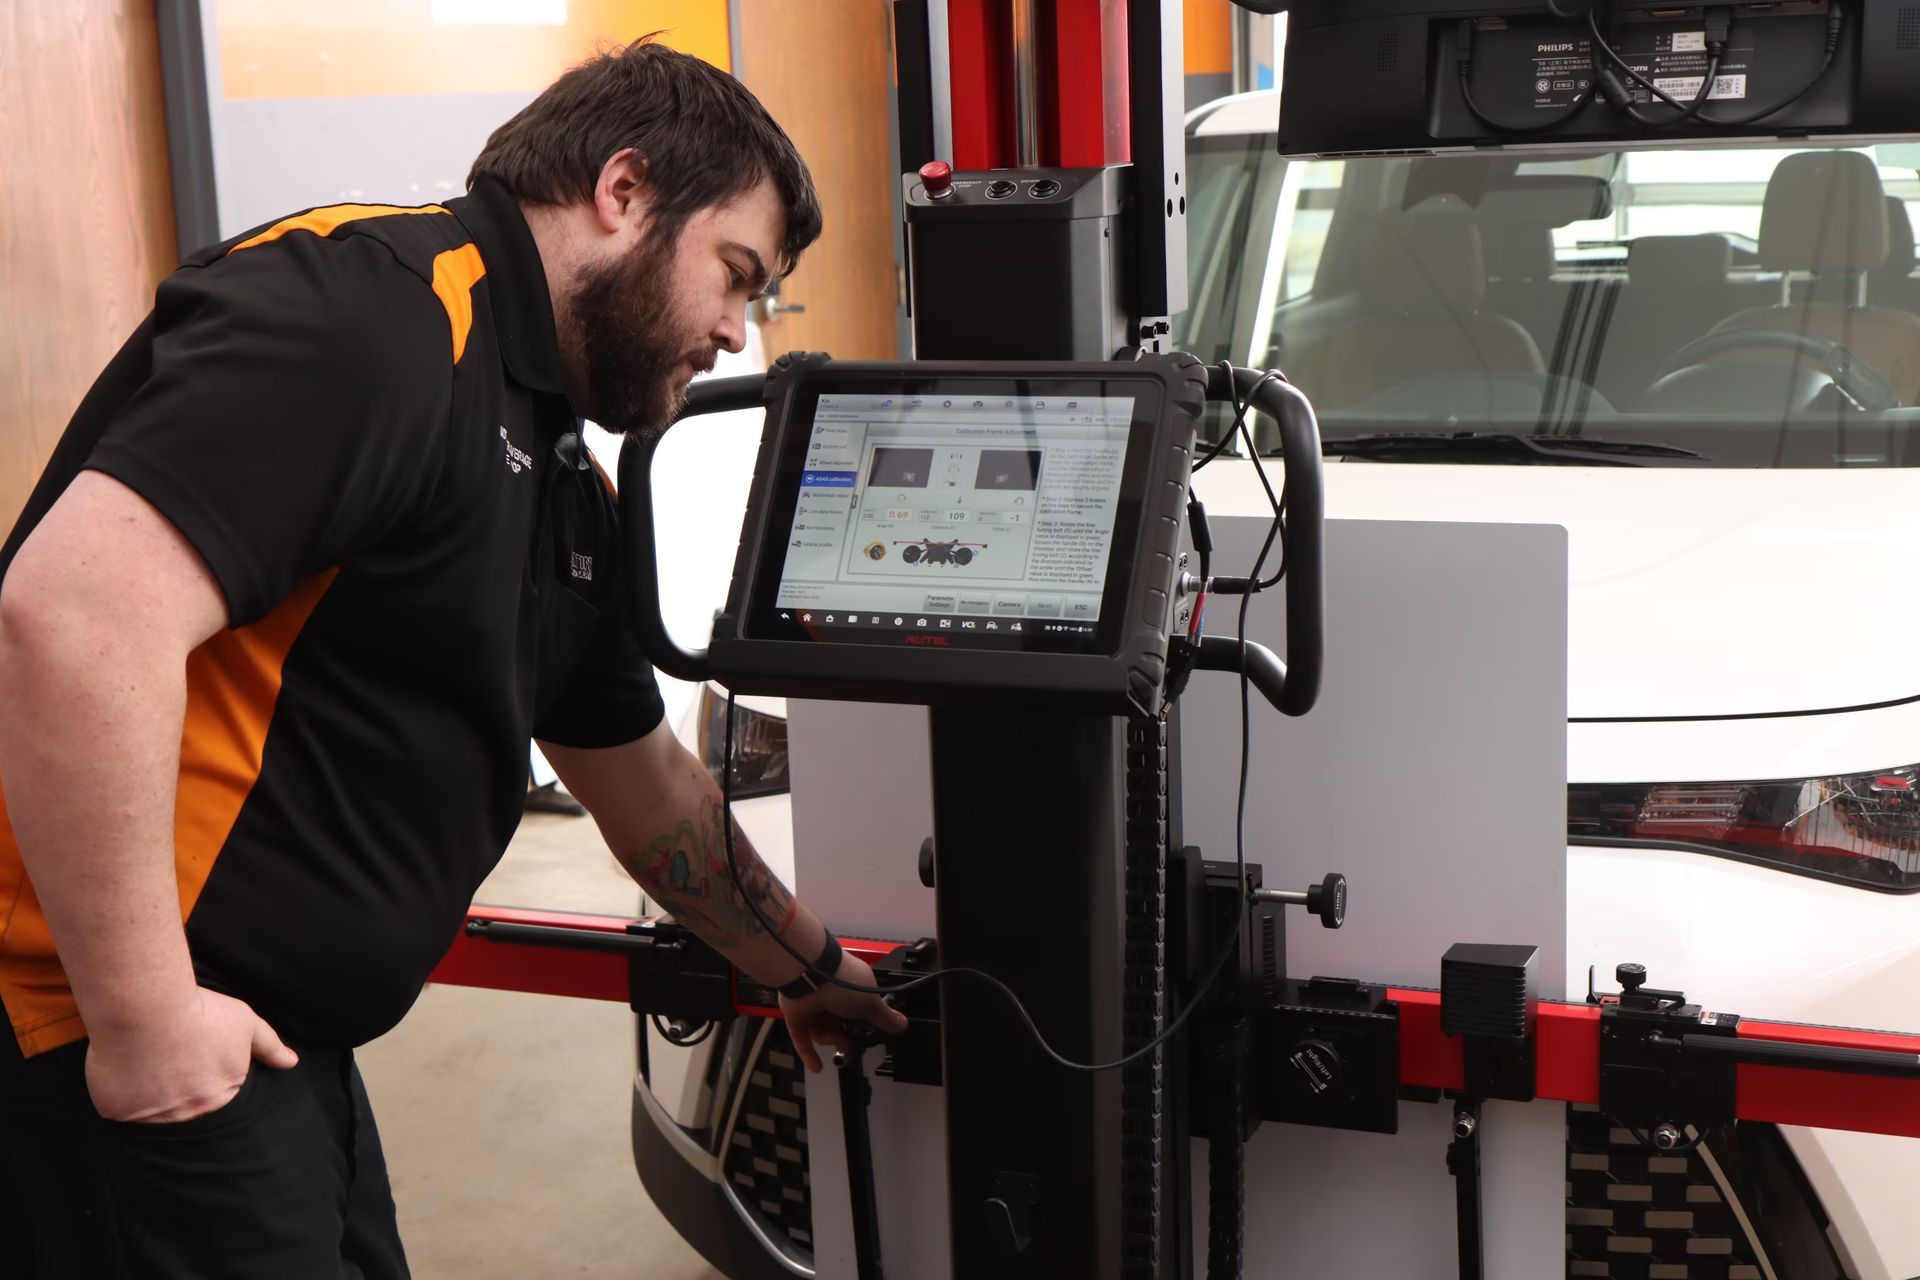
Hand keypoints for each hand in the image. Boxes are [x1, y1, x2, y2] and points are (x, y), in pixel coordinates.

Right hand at [85, 986, 298, 1123]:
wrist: (148, 1007)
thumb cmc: (199, 1011)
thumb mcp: (244, 1022)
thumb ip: (269, 1046)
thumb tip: (291, 1063)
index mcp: (222, 1095)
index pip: (215, 1093)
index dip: (201, 1070)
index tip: (190, 1051)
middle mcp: (190, 1112)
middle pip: (183, 1105)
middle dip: (176, 1084)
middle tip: (167, 1053)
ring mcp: (152, 1116)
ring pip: (150, 1109)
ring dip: (148, 1090)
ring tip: (146, 1056)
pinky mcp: (117, 1113)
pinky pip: (118, 1109)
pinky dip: (119, 1092)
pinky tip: (124, 1066)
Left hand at [779, 952, 909, 1072]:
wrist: (810, 975)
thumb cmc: (843, 983)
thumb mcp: (871, 1002)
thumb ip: (885, 1017)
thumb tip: (903, 1024)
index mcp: (852, 987)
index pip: (859, 1009)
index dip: (864, 1023)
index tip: (868, 1033)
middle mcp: (832, 995)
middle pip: (841, 1023)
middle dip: (846, 1035)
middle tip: (850, 1042)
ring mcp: (813, 1006)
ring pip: (823, 1032)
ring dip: (829, 1040)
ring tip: (833, 1040)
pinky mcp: (796, 1017)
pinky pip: (802, 1040)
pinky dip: (809, 1054)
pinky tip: (818, 1067)